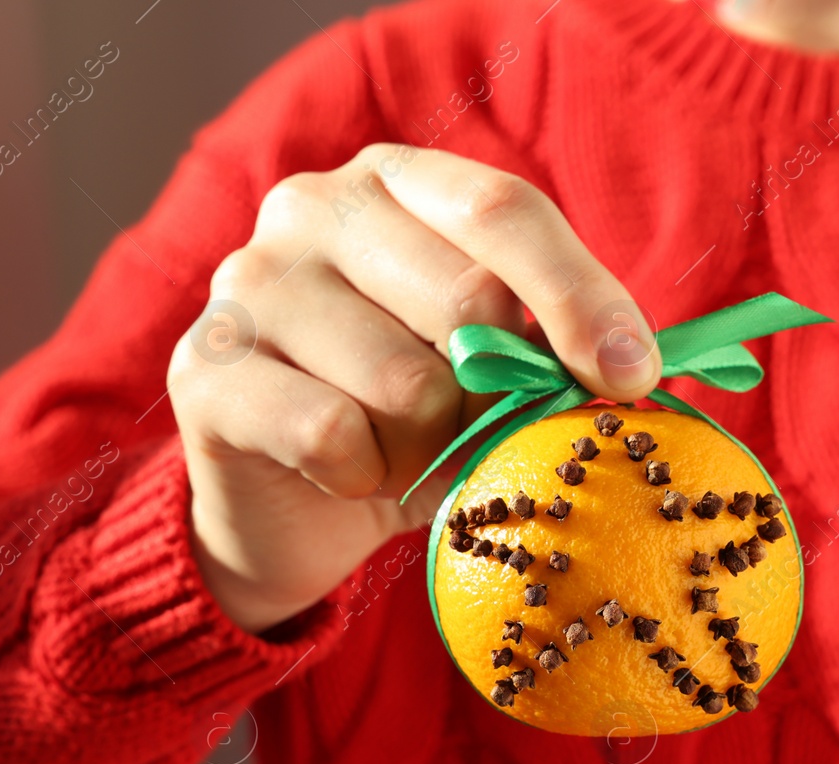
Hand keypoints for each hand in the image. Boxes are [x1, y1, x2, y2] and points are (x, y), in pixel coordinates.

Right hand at [169, 144, 659, 633]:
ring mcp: (246, 281)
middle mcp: (312, 206)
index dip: (580, 296)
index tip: (632, 376)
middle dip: (493, 396)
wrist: (287, 508)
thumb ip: (548, 346)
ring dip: (427, 450)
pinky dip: (363, 478)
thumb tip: (633, 370)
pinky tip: (343, 474)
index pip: (503, 210)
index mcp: (395, 181)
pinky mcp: (204, 368)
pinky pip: (332, 433)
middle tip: (470, 431)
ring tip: (398, 455)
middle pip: (467, 301)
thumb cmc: (406, 421)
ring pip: (406, 383)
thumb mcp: (490, 367)